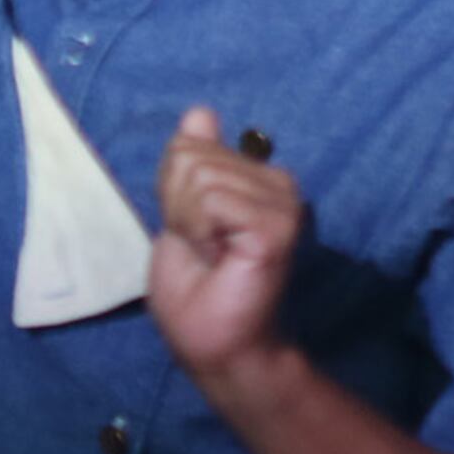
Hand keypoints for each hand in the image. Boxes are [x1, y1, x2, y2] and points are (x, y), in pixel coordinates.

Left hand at [149, 106, 302, 390]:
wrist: (214, 341)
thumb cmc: (196, 287)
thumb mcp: (180, 213)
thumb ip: (191, 165)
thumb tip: (200, 112)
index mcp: (257, 177)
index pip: (190, 145)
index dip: (172, 191)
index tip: (193, 231)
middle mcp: (277, 183)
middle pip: (191, 157)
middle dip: (178, 206)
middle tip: (202, 246)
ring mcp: (282, 203)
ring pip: (201, 178)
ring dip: (189, 223)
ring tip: (212, 254)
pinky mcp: (277, 226)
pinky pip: (213, 201)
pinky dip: (200, 232)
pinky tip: (219, 258)